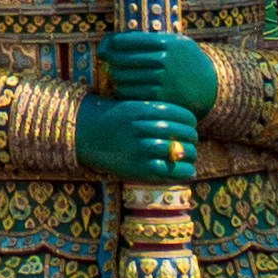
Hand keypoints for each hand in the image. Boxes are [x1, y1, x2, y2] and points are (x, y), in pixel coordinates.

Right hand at [75, 93, 198, 181]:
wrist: (85, 132)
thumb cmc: (112, 118)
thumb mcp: (131, 105)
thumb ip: (155, 111)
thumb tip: (185, 120)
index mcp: (143, 108)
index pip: (180, 113)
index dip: (190, 120)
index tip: (190, 125)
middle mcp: (143, 127)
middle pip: (182, 132)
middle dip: (192, 138)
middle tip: (192, 141)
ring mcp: (141, 148)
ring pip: (179, 152)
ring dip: (190, 155)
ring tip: (191, 156)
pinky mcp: (139, 167)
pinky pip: (170, 170)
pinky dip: (183, 171)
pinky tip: (187, 170)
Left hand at [96, 30, 218, 119]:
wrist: (210, 86)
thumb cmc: (186, 60)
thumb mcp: (175, 42)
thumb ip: (149, 39)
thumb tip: (113, 41)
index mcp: (165, 43)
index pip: (126, 41)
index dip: (110, 43)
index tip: (106, 47)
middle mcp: (164, 60)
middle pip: (122, 59)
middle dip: (110, 59)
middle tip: (107, 60)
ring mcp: (164, 80)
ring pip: (125, 77)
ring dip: (115, 76)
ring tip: (115, 74)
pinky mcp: (162, 98)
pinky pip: (133, 94)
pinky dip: (123, 91)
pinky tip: (123, 88)